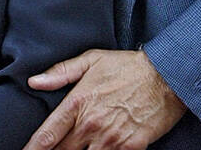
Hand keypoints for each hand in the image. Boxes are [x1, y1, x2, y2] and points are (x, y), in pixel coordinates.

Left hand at [23, 49, 185, 149]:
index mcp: (78, 102)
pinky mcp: (130, 148)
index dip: (34, 147)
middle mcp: (91, 124)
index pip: (49, 133)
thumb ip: (60, 72)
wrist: (166, 77)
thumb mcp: (91, 60)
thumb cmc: (127, 67)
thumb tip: (34, 81)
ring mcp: (111, 138)